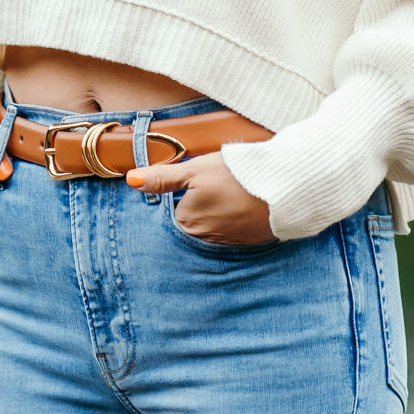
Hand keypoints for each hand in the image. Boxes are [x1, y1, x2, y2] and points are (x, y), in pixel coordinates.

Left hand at [127, 153, 273, 244]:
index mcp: (187, 222)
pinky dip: (237, 221)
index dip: (185, 194)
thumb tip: (131, 180)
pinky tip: (245, 206)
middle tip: (219, 189)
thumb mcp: (195, 169)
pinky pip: (234, 233)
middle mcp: (204, 240)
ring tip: (232, 196)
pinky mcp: (249, 243)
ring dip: (219, 215)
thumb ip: (162, 177)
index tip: (199, 183)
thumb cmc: (235, 175)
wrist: (283, 187)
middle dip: (202, 207)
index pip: (175, 211)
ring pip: (214, 228)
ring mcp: (228, 244)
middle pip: (194, 222)